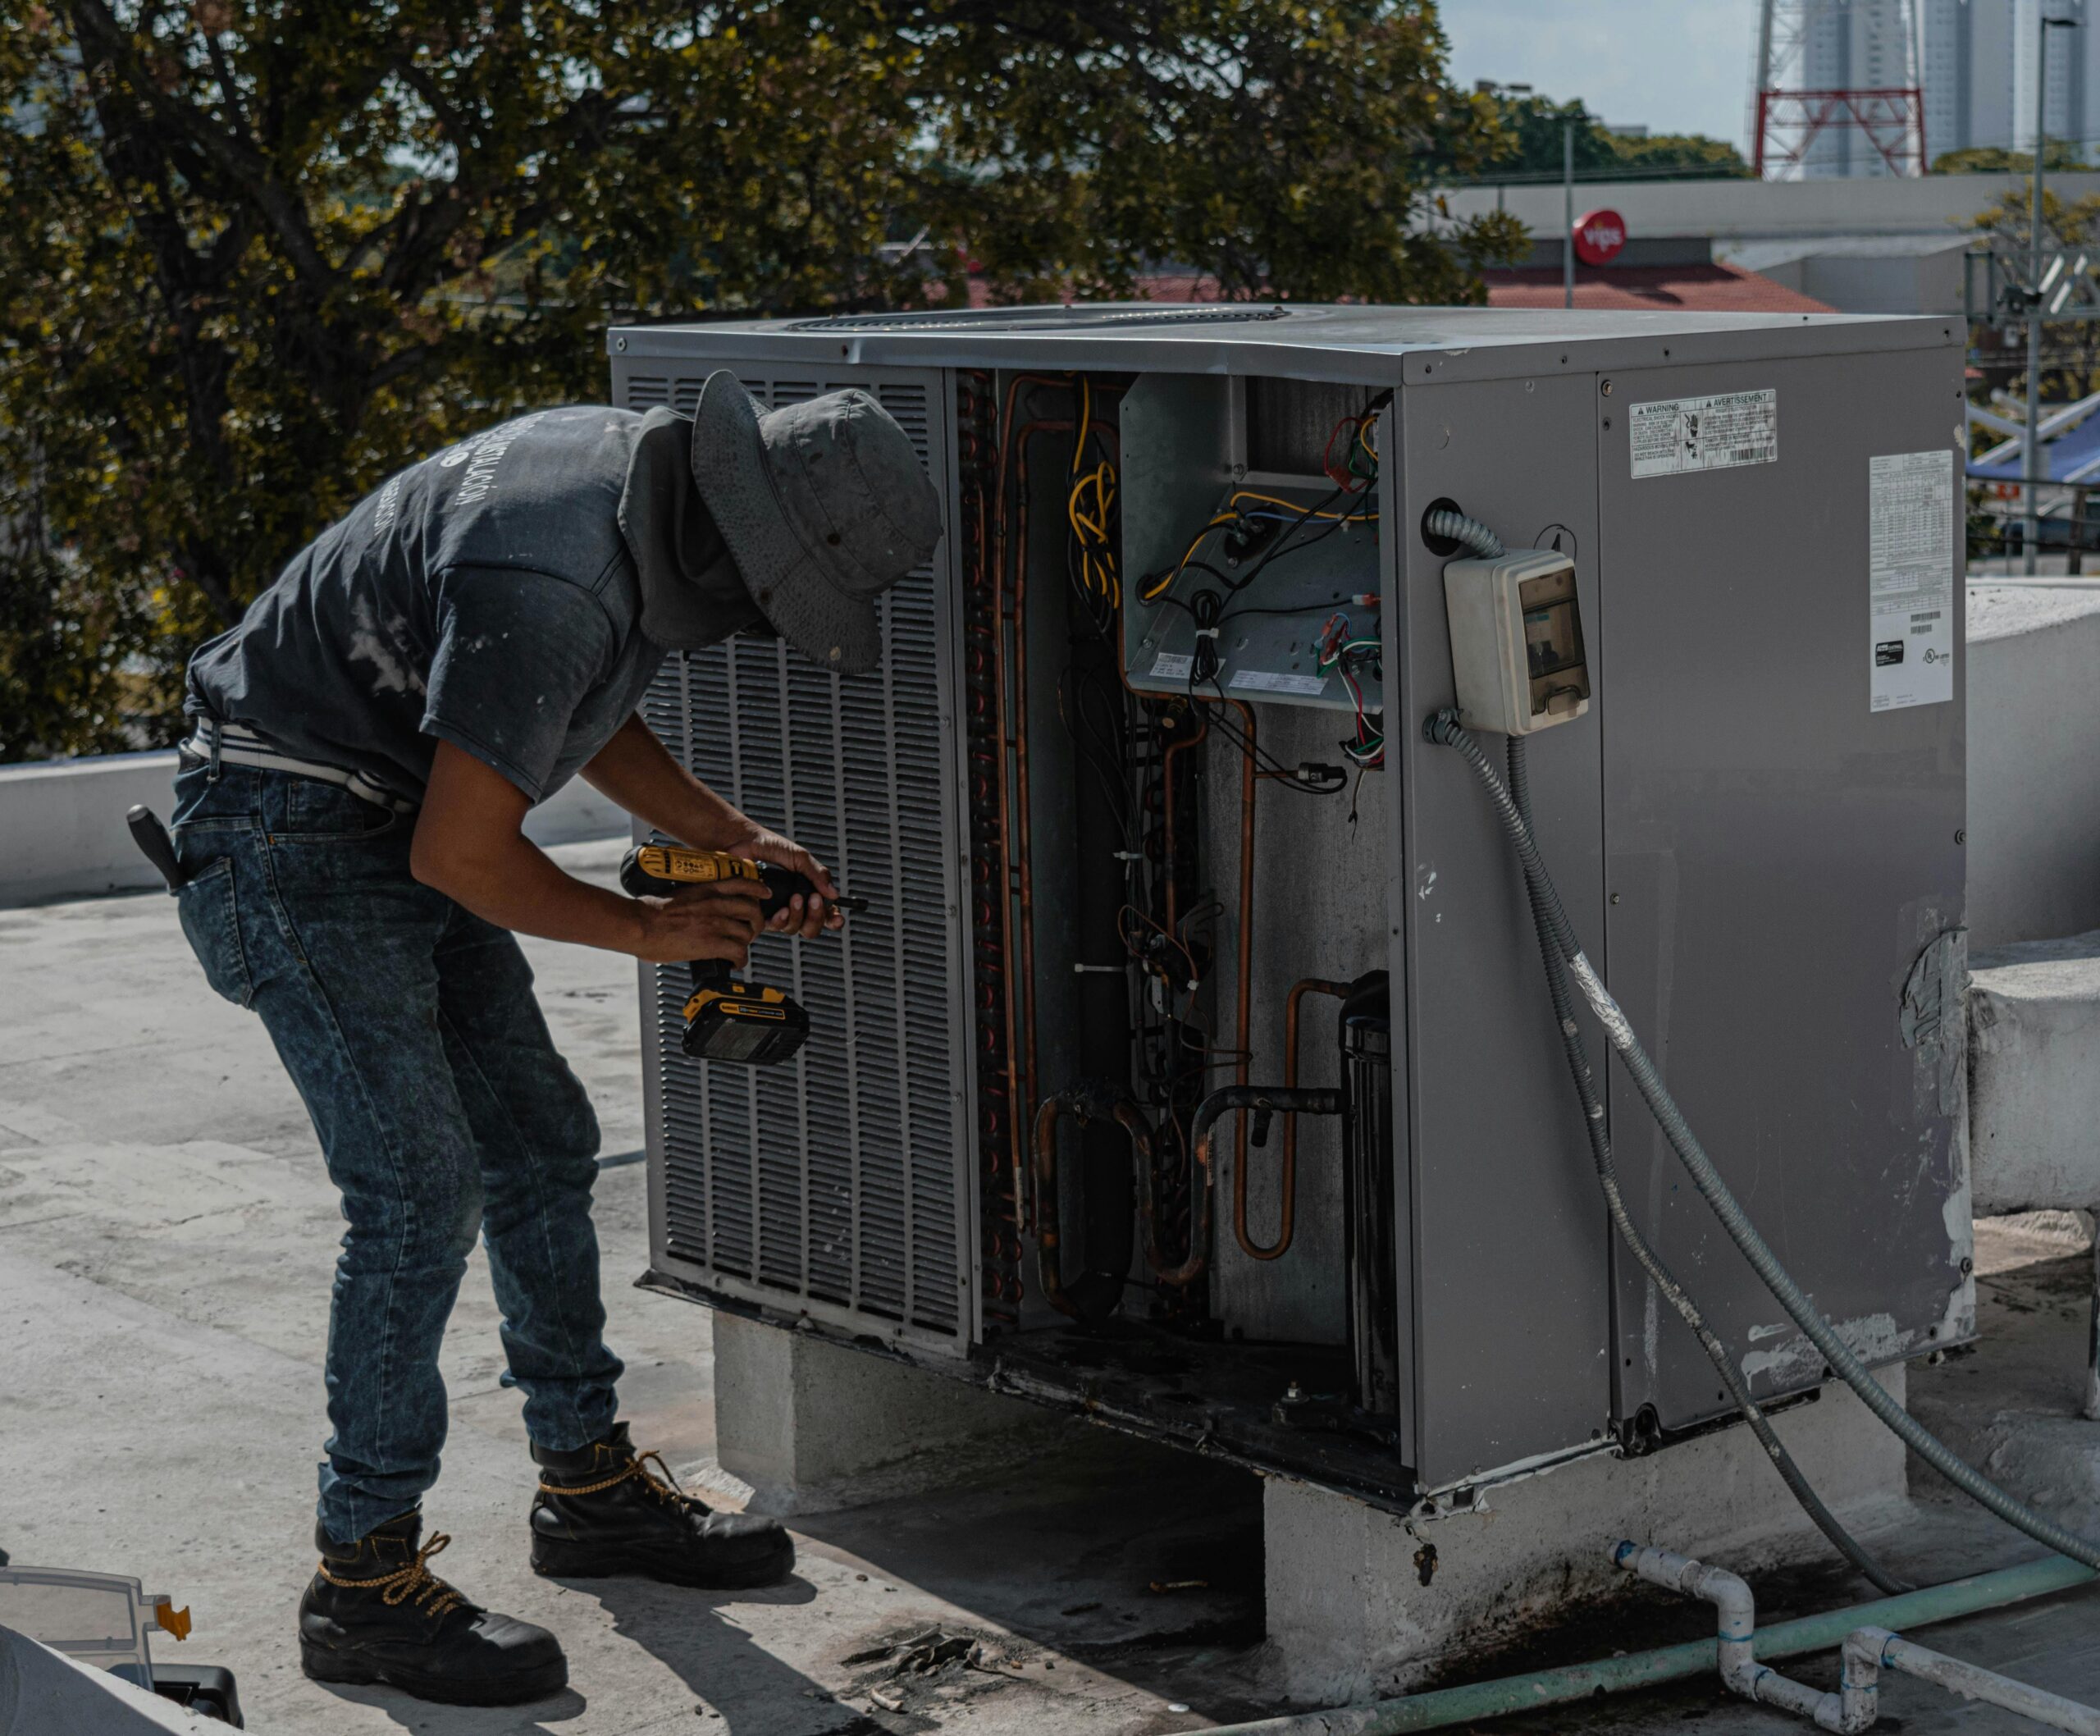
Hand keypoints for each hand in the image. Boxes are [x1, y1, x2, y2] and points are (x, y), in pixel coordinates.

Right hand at [631, 882, 766, 965]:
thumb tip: (697, 909)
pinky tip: (733, 963)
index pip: (742, 883)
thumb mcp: (679, 896)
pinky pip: (739, 952)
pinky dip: (740, 960)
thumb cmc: (650, 912)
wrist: (639, 924)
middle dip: (756, 922)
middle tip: (750, 931)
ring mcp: (716, 923)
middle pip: (752, 910)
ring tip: (738, 949)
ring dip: (746, 943)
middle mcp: (715, 904)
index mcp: (706, 889)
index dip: (758, 889)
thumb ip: (695, 900)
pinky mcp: (712, 943)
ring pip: (748, 933)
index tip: (764, 894)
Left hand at [717, 824, 841, 939]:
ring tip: (795, 898)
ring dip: (798, 916)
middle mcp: (792, 906)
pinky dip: (781, 920)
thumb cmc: (771, 847)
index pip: (825, 913)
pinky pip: (774, 926)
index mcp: (806, 892)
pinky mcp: (759, 914)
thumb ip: (817, 874)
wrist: (743, 842)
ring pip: (794, 929)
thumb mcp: (799, 857)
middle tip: (814, 899)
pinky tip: (781, 910)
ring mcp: (776, 911)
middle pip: (811, 928)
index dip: (832, 919)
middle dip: (816, 917)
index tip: (837, 917)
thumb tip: (834, 894)